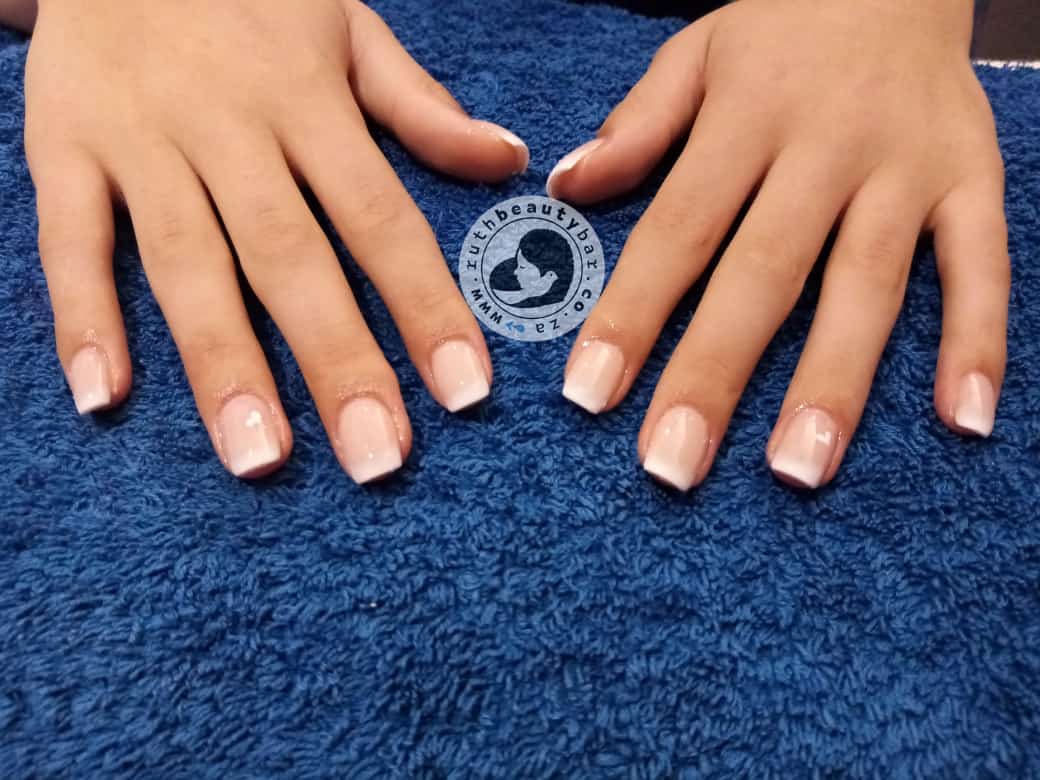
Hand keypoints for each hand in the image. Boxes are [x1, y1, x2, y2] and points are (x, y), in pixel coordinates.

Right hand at [26, 0, 527, 481]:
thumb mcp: (348, 26)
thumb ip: (421, 106)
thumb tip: (510, 160)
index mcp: (307, 100)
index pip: (381, 218)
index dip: (425, 306)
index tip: (465, 393)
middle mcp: (229, 128)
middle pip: (290, 259)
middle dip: (336, 363)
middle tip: (376, 461)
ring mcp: (142, 141)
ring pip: (186, 264)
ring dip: (223, 365)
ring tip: (259, 458)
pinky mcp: (64, 147)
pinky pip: (70, 239)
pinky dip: (83, 315)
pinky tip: (106, 397)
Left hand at [548, 0, 1008, 490]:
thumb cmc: (785, 26)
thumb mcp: (699, 51)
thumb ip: (639, 124)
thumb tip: (567, 185)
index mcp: (747, 117)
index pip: (678, 228)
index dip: (632, 314)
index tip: (591, 394)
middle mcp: (826, 148)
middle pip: (764, 274)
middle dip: (716, 374)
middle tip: (673, 464)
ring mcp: (906, 168)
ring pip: (868, 285)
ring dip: (835, 382)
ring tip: (797, 471)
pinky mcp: (973, 180)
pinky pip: (983, 266)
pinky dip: (980, 341)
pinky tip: (962, 421)